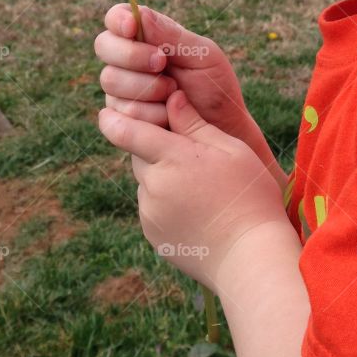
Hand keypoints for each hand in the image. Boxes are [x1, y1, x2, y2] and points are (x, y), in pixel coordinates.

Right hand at [95, 2, 261, 140]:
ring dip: (146, 87)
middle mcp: (128, 62)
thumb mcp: (202, 56)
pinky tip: (168, 116)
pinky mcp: (122, 119)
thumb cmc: (215, 90)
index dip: (118, 19)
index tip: (132, 27)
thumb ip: (171, 36)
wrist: (222, 133)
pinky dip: (149, 113)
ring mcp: (121, 90)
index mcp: (148, 37)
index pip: (117, 18)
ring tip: (175, 94)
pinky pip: (120, 110)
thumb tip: (139, 13)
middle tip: (162, 63)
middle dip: (132, 54)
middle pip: (103, 45)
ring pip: (110, 79)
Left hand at [97, 86, 286, 292]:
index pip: (126, 132)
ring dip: (163, 179)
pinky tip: (197, 212)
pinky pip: (153, 209)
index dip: (112, 121)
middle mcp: (154, 186)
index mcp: (173, 158)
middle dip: (156, 151)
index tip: (105, 113)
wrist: (251, 258)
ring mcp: (151, 214)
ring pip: (148, 184)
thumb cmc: (249, 197)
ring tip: (201, 190)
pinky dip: (167, 205)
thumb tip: (172, 97)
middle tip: (189, 157)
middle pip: (140, 157)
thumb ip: (196, 124)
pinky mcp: (154, 236)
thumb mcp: (232, 151)